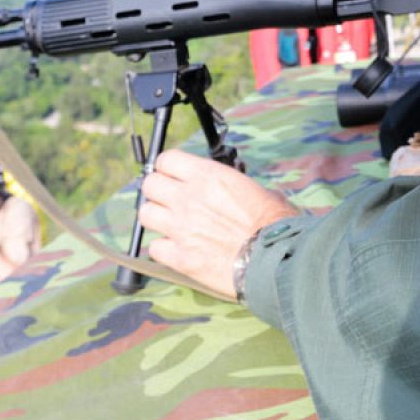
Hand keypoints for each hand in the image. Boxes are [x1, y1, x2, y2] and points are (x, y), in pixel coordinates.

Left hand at [137, 149, 301, 298]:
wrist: (273, 260)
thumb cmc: (274, 224)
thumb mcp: (258, 190)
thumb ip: (235, 186)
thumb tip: (238, 191)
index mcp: (207, 176)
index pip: (166, 159)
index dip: (168, 167)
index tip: (174, 175)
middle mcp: (187, 198)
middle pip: (149, 185)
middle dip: (158, 191)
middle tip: (170, 200)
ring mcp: (179, 228)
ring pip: (145, 214)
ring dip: (156, 217)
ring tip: (171, 224)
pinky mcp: (179, 257)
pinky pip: (154, 247)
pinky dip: (163, 248)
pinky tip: (177, 249)